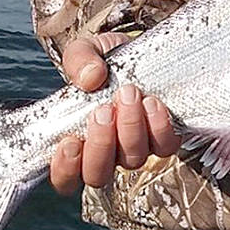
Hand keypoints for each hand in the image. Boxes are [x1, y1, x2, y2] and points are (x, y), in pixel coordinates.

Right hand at [49, 33, 180, 194]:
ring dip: (130, 128)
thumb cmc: (104, 61)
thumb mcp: (86, 51)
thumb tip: (90, 78)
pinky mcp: (163, 137)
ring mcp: (136, 148)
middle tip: (104, 109)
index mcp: (77, 142)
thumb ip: (79, 60)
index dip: (65, 169)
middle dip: (100, 143)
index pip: (65, 178)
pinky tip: (152, 102)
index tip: (70, 141)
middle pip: (98, 174)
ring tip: (130, 93)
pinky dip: (159, 126)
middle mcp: (107, 153)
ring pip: (133, 160)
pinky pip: (165, 145)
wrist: (139, 52)